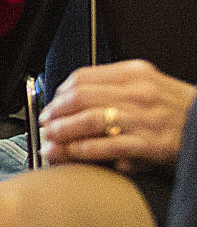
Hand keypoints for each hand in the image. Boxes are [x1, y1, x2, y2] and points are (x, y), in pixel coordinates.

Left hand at [42, 61, 195, 170]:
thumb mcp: (151, 85)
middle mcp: (137, 92)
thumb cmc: (181, 109)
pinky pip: (109, 145)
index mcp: (134, 73)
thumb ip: (117, 86)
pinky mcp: (150, 144)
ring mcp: (144, 118)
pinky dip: (86, 150)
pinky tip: (76, 153)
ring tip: (53, 139)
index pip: (83, 77)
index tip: (52, 103)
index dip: (60, 92)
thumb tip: (78, 96)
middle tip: (46, 123)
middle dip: (56, 112)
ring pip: (89, 120)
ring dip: (64, 131)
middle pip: (80, 97)